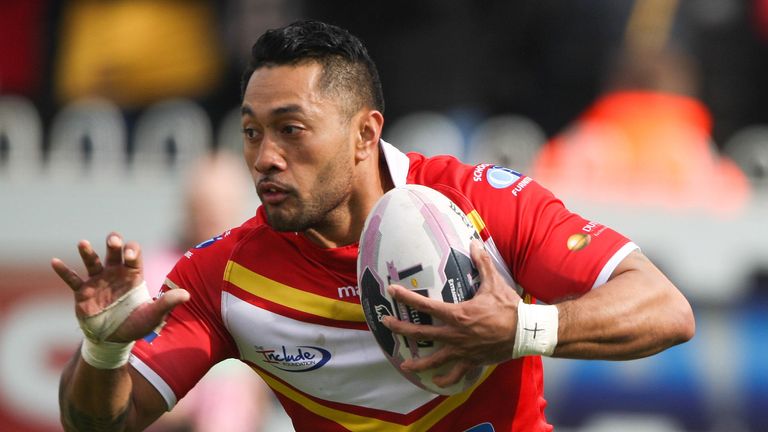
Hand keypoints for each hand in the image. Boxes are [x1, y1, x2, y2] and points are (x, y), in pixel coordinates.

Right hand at [51, 232, 188, 342]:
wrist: (114, 340)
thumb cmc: (136, 325)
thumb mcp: (153, 315)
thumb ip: (167, 303)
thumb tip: (187, 295)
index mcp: (133, 275)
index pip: (133, 256)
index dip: (132, 252)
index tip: (129, 256)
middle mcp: (115, 273)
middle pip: (114, 251)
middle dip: (114, 244)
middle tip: (113, 242)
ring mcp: (97, 281)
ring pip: (92, 261)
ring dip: (87, 252)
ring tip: (83, 243)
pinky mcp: (83, 292)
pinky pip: (72, 279)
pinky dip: (63, 271)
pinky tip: (55, 262)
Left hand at [382, 240, 520, 387]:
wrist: (526, 332)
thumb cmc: (509, 307)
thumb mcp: (494, 282)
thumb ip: (482, 262)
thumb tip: (474, 242)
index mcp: (457, 314)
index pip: (425, 306)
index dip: (406, 297)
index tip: (392, 291)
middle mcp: (455, 334)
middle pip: (421, 333)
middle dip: (400, 328)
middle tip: (386, 323)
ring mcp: (462, 350)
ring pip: (434, 359)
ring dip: (417, 362)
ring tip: (404, 365)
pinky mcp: (471, 361)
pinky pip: (456, 373)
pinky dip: (445, 378)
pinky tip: (436, 380)